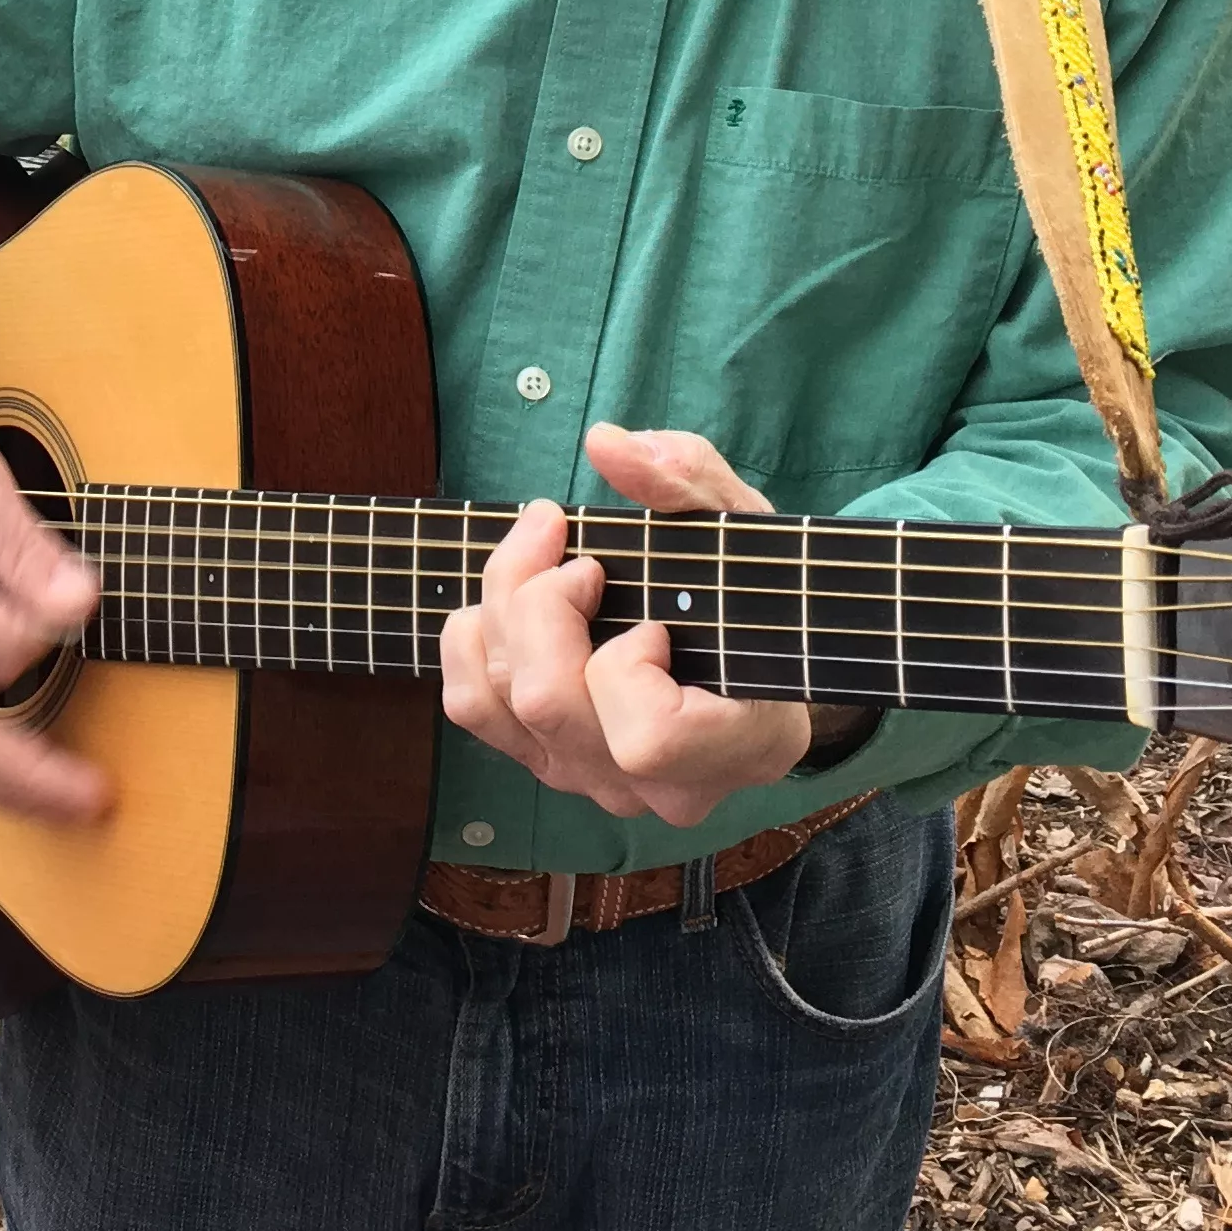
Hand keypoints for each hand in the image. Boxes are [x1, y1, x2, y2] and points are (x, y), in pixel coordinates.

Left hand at [438, 424, 865, 829]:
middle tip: (570, 545)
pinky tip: (507, 601)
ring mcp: (598, 780)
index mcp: (740, 745)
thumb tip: (606, 443)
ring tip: (541, 556)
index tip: (653, 617)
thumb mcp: (745, 527)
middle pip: (549, 703)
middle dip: (539, 601)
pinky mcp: (548, 760)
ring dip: (503, 608)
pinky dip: (473, 641)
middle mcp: (661, 787)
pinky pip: (474, 706)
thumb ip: (690, 483)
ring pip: (503, 702)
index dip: (627, 665)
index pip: (649, 738)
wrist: (752, 656)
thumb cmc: (759, 594)